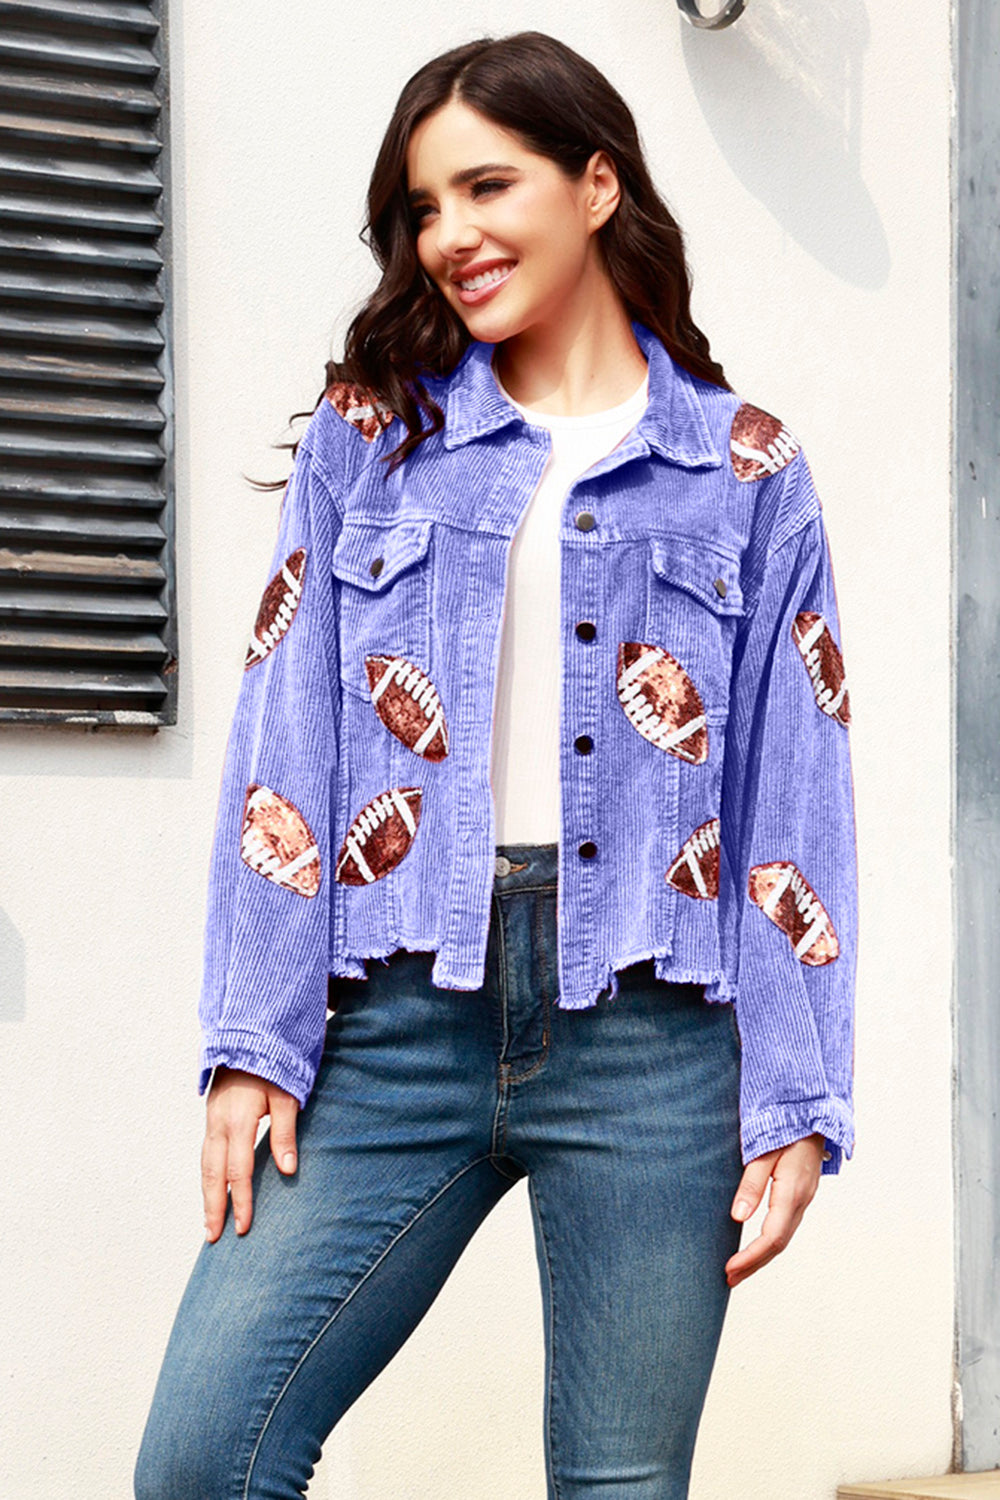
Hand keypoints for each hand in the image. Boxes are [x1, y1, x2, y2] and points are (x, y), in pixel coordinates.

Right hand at [201, 1066, 299, 1241]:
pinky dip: (207, 1174)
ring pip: (205, 1164)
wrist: (248, 1034)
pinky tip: (212, 1187)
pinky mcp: (212, 1115)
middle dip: (213, 1207)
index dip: (240, 1202)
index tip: (243, 1228)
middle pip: (212, 1174)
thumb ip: (285, 1132)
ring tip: (208, 1221)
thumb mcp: (286, 1095)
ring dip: (206, 1194)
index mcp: (237, 1121)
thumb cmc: (273, 1064)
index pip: (238, 1172)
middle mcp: (218, 1123)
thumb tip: (288, 1171)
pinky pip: (206, 1151)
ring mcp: (211, 1118)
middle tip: (213, 1238)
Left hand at [724, 1131, 825, 1286]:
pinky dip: (770, 1244)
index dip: (750, 1257)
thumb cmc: (785, 1129)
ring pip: (783, 1238)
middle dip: (753, 1264)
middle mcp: (801, 1201)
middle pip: (778, 1244)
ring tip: (738, 1271)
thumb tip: (738, 1218)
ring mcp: (804, 1200)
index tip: (729, 1269)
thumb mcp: (763, 1152)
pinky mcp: (801, 1196)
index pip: (772, 1237)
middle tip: (729, 1279)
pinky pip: (786, 1228)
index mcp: (792, 1192)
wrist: (813, 1116)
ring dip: (761, 1257)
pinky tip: (757, 1248)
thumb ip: (751, 1185)